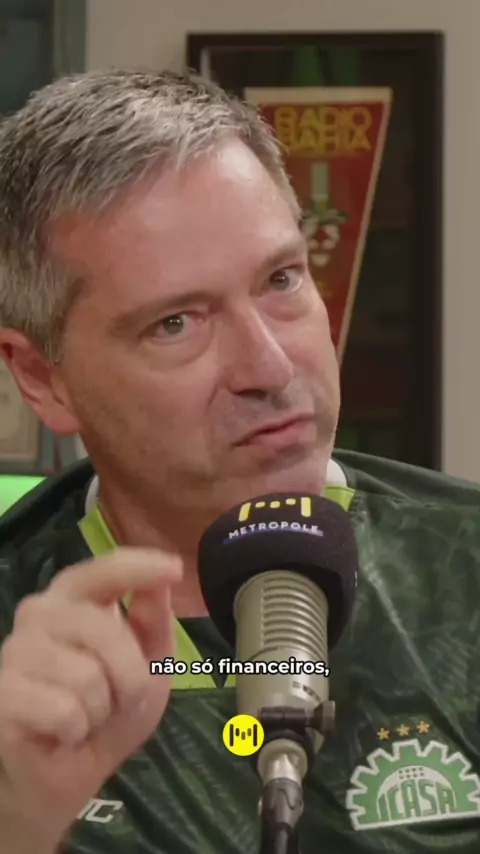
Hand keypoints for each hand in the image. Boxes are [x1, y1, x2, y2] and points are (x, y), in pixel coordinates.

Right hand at [0, 547, 181, 847]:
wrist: (58, 779)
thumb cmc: (105, 715)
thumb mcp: (148, 670)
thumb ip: (154, 625)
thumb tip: (161, 583)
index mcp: (75, 601)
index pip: (104, 571)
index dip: (138, 567)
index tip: (174, 569)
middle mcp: (40, 615)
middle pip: (103, 627)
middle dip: (129, 675)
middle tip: (119, 701)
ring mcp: (15, 652)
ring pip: (86, 675)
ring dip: (100, 709)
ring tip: (85, 718)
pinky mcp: (3, 693)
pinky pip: (64, 709)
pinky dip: (77, 730)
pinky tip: (62, 734)